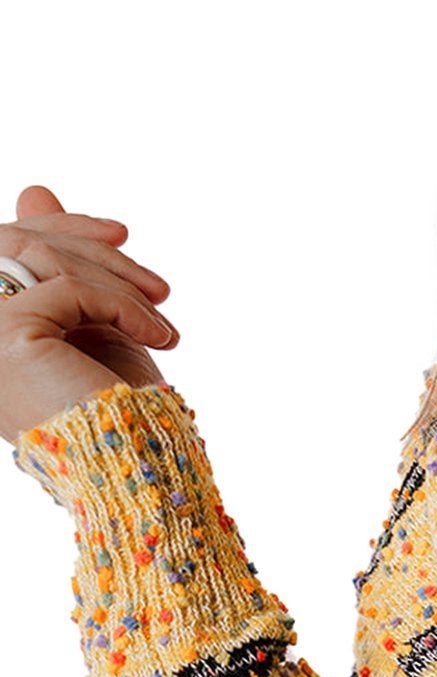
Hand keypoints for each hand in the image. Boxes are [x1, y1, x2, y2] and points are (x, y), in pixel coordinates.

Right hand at [0, 182, 177, 446]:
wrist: (132, 471)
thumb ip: (61, 263)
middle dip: (96, 249)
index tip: (122, 235)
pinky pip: (71, 289)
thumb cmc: (115, 412)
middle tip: (159, 285)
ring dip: (118, 280)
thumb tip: (34, 189)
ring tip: (163, 322)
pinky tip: (160, 340)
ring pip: (42, 255)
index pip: (8, 246)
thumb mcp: (92, 323)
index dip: (62, 227)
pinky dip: (124, 307)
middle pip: (20, 240)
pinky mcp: (8, 333)